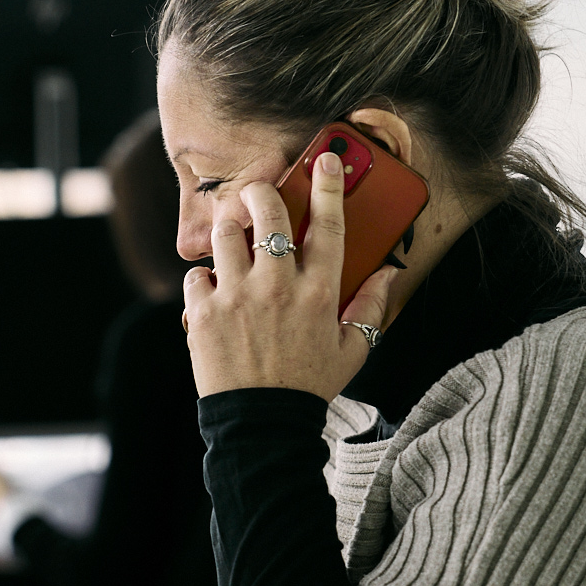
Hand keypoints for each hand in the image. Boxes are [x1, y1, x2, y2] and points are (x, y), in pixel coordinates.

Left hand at [182, 150, 397, 399]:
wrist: (261, 425)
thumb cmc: (309, 385)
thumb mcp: (352, 350)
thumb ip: (372, 308)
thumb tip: (389, 273)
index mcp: (319, 293)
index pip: (328, 224)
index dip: (328, 185)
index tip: (325, 160)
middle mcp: (278, 286)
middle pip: (269, 210)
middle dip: (263, 191)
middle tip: (260, 195)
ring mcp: (237, 296)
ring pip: (226, 233)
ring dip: (231, 234)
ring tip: (235, 248)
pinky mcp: (202, 312)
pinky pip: (196, 273)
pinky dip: (204, 279)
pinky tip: (215, 294)